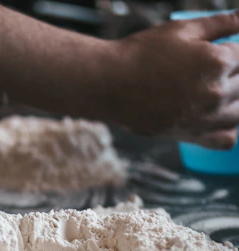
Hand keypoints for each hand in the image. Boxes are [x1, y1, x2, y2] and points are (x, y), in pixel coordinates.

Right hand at [105, 11, 238, 148]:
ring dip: (236, 100)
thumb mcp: (181, 30)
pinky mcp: (192, 135)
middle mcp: (215, 93)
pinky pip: (226, 139)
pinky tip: (219, 117)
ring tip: (216, 91)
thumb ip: (218, 23)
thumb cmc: (142, 55)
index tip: (220, 52)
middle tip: (208, 72)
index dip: (234, 52)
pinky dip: (229, 129)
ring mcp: (204, 118)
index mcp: (217, 62)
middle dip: (234, 74)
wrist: (112, 85)